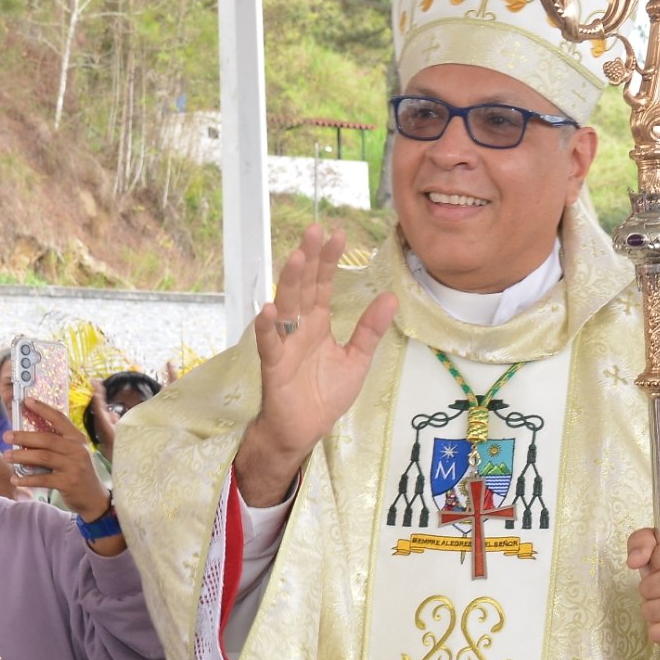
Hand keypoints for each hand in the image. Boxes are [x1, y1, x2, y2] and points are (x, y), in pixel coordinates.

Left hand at [5, 401, 113, 518]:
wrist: (93, 497)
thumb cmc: (78, 471)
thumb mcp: (72, 453)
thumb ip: (56, 444)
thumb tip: (26, 437)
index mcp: (77, 438)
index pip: (59, 418)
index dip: (43, 408)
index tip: (26, 401)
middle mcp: (77, 450)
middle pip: (46, 439)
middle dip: (23, 436)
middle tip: (6, 436)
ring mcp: (73, 466)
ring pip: (42, 457)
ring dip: (21, 456)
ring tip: (7, 456)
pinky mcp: (68, 483)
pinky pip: (42, 479)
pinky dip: (26, 479)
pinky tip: (15, 479)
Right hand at [235, 225, 396, 506]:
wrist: (303, 430)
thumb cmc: (324, 394)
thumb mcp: (356, 360)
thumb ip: (370, 330)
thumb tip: (391, 297)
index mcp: (317, 322)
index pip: (322, 284)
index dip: (328, 260)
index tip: (337, 234)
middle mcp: (299, 327)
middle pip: (303, 286)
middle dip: (310, 259)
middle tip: (315, 230)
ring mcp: (284, 344)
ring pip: (286, 307)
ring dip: (290, 282)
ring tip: (298, 257)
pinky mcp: (274, 366)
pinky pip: (269, 344)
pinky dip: (268, 327)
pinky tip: (269, 309)